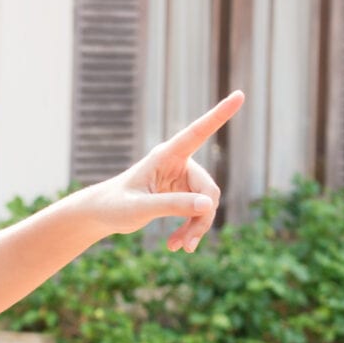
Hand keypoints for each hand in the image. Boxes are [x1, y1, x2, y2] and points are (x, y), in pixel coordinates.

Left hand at [84, 91, 242, 251]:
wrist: (103, 214)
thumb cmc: (115, 205)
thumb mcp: (140, 207)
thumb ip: (173, 205)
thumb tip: (209, 205)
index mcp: (166, 155)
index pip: (197, 131)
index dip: (219, 114)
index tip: (239, 94)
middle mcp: (178, 163)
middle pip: (208, 189)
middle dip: (202, 218)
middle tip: (188, 244)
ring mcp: (182, 179)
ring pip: (206, 204)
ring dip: (196, 228)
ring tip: (179, 248)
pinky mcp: (182, 194)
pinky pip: (199, 212)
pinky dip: (191, 229)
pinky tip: (177, 246)